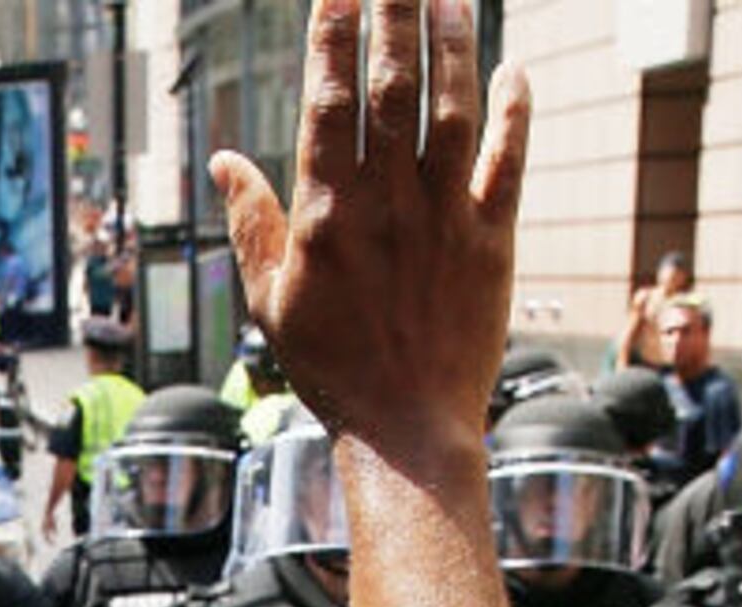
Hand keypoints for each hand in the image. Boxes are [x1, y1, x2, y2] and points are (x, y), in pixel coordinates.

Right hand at [210, 0, 530, 471]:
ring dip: (453, 45)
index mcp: (327, 214)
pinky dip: (515, 113)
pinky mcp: (492, 241)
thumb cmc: (332, 368)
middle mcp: (389, 205)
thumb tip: (226, 159)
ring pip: (452, 111)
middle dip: (394, 15)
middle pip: (394, 88)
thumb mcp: (272, 300)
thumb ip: (252, 222)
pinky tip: (514, 70)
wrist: (407, 429)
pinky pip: (507, 162)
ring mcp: (445, 219)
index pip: (329, 103)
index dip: (332, 38)